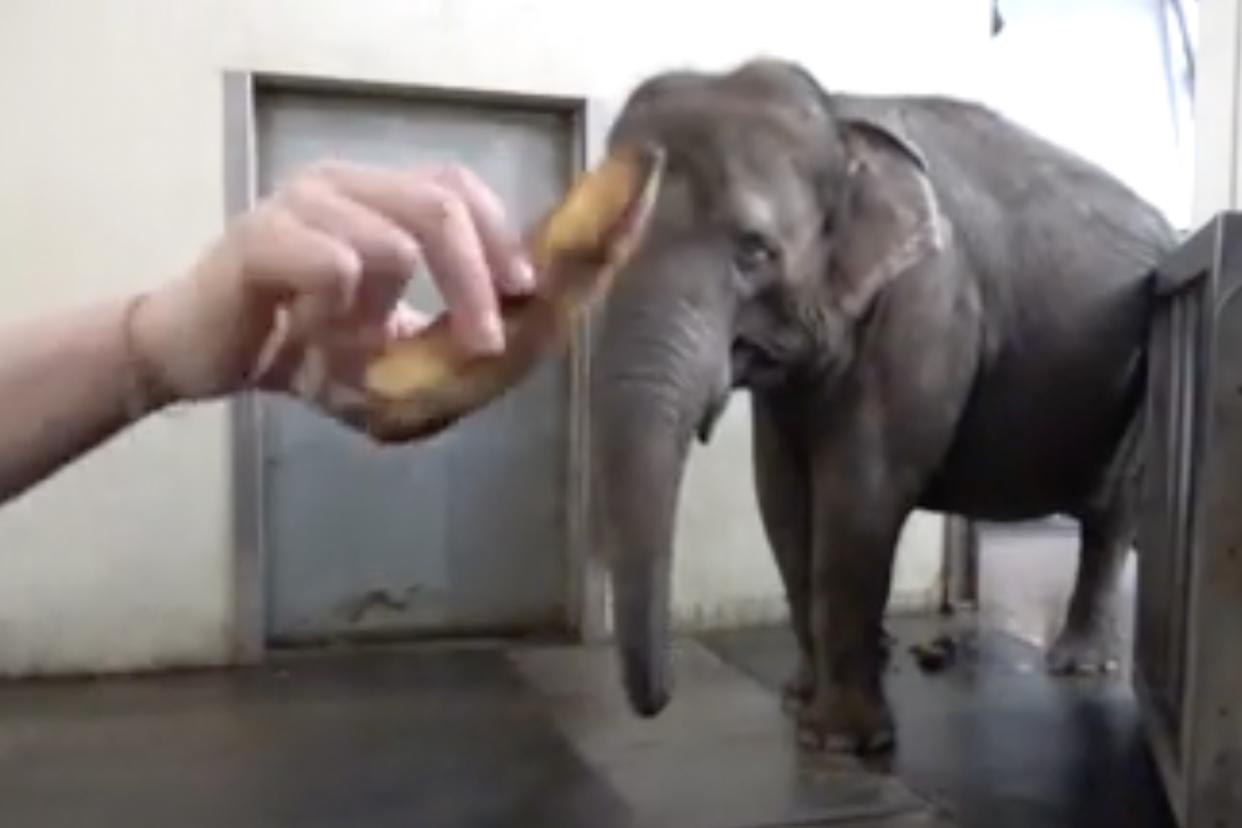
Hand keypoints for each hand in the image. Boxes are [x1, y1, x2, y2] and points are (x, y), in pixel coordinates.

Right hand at [129, 158, 533, 404]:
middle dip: (477, 280)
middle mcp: (344, 184)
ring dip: (391, 315)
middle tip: (488, 342)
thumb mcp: (390, 354)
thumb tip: (516, 354)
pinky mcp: (262, 234)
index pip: (458, 185)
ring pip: (395, 242)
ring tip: (355, 348)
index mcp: (379, 198)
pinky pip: (337, 266)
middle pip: (441, 205)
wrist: (197, 356)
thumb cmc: (299, 350)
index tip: (525, 293)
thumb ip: (447, 349)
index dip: (501, 234)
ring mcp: (301, 203)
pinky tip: (313, 338)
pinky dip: (341, 316)